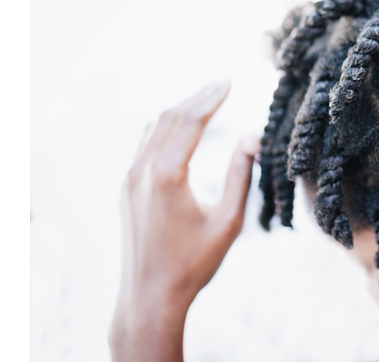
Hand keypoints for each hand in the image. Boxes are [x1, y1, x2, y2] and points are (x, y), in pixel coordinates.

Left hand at [110, 81, 259, 361]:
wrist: (150, 295)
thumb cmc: (194, 264)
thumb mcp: (228, 222)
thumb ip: (240, 177)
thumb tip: (252, 139)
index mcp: (166, 176)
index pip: (190, 122)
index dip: (211, 99)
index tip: (229, 81)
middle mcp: (141, 171)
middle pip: (169, 118)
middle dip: (196, 98)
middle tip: (220, 84)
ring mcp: (129, 179)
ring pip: (152, 129)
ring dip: (178, 111)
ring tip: (203, 100)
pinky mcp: (125, 189)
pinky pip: (143, 145)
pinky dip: (162, 128)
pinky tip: (177, 129)